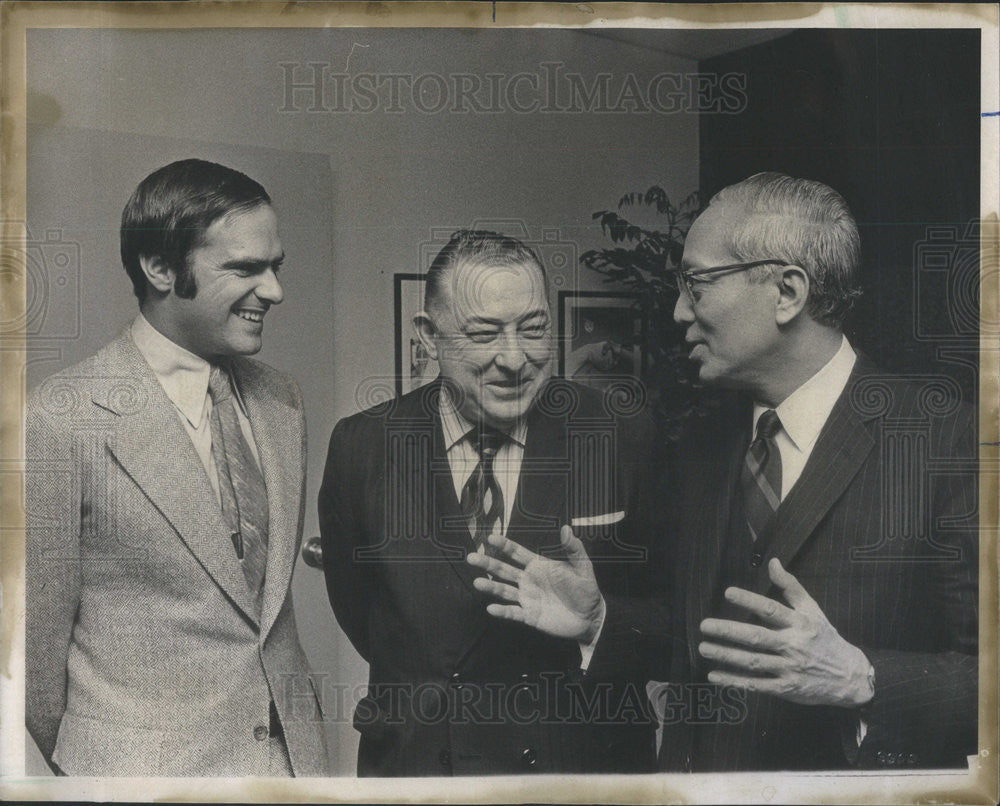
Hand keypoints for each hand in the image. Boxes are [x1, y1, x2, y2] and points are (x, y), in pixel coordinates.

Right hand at [466, 526, 604, 642]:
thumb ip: (573, 549)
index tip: (490, 538)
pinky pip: (513, 613)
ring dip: (490, 587)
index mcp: (538, 566)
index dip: (504, 546)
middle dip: (488, 563)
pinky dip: (502, 611)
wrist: (590, 617)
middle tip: (471, 557)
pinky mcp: (530, 616)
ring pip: (504, 591)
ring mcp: (527, 598)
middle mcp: (528, 580)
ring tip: (477, 582)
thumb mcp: (582, 567)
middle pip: (504, 570)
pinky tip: (491, 608)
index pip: (517, 553)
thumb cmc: (585, 589)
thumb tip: (566, 528)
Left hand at [698, 558, 873, 707]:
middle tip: (704, 626)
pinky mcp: (786, 688)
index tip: (728, 593)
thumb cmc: (825, 638)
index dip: (749, 600)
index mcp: (799, 623)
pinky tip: (715, 675)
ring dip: (727, 656)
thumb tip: (772, 562)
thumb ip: (790, 586)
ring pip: (754, 661)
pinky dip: (735, 681)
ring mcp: (789, 668)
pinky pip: (757, 685)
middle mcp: (793, 645)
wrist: (850, 677)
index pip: (771, 610)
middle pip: (757, 637)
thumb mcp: (812, 609)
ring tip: (704, 648)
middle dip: (729, 631)